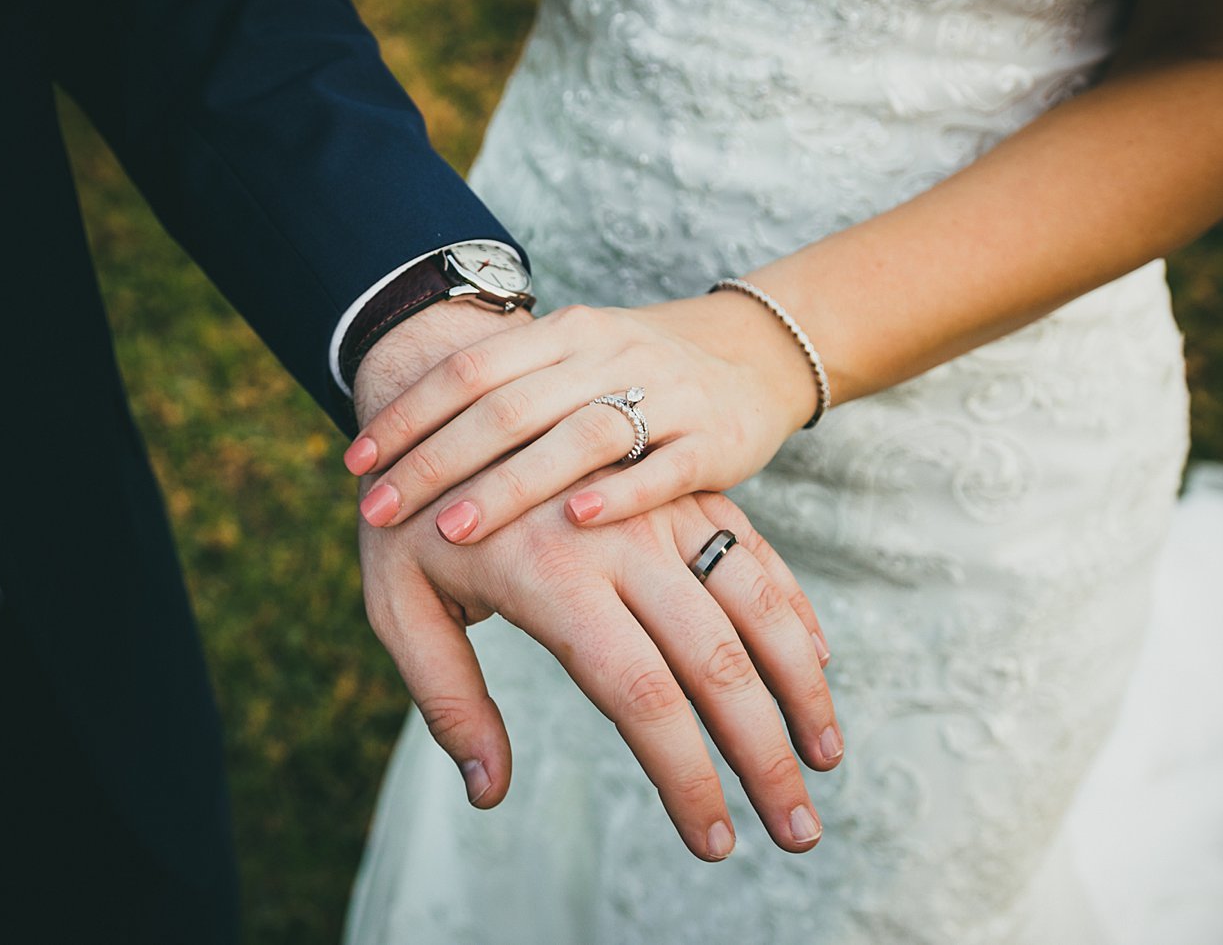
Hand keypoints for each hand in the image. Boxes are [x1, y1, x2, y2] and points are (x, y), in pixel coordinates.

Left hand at [344, 293, 818, 542]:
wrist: (760, 353)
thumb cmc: (636, 378)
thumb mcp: (570, 365)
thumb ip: (502, 396)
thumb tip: (401, 444)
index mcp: (561, 334)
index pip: (468, 370)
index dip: (409, 415)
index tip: (356, 463)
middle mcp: (608, 355)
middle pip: (509, 406)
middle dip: (436, 461)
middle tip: (379, 508)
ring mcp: (666, 395)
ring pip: (578, 436)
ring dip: (509, 485)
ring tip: (451, 528)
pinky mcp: (716, 441)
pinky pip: (664, 468)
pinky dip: (620, 494)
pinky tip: (576, 521)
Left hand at [351, 305, 837, 860]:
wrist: (439, 379)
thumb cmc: (407, 512)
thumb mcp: (394, 603)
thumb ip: (445, 700)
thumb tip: (490, 792)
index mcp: (551, 574)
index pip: (639, 697)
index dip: (685, 779)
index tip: (714, 843)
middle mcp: (620, 539)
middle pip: (715, 662)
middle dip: (764, 756)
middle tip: (798, 833)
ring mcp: (660, 508)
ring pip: (758, 601)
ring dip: (803, 689)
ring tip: (828, 764)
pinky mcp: (683, 491)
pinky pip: (757, 556)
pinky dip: (795, 618)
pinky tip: (817, 672)